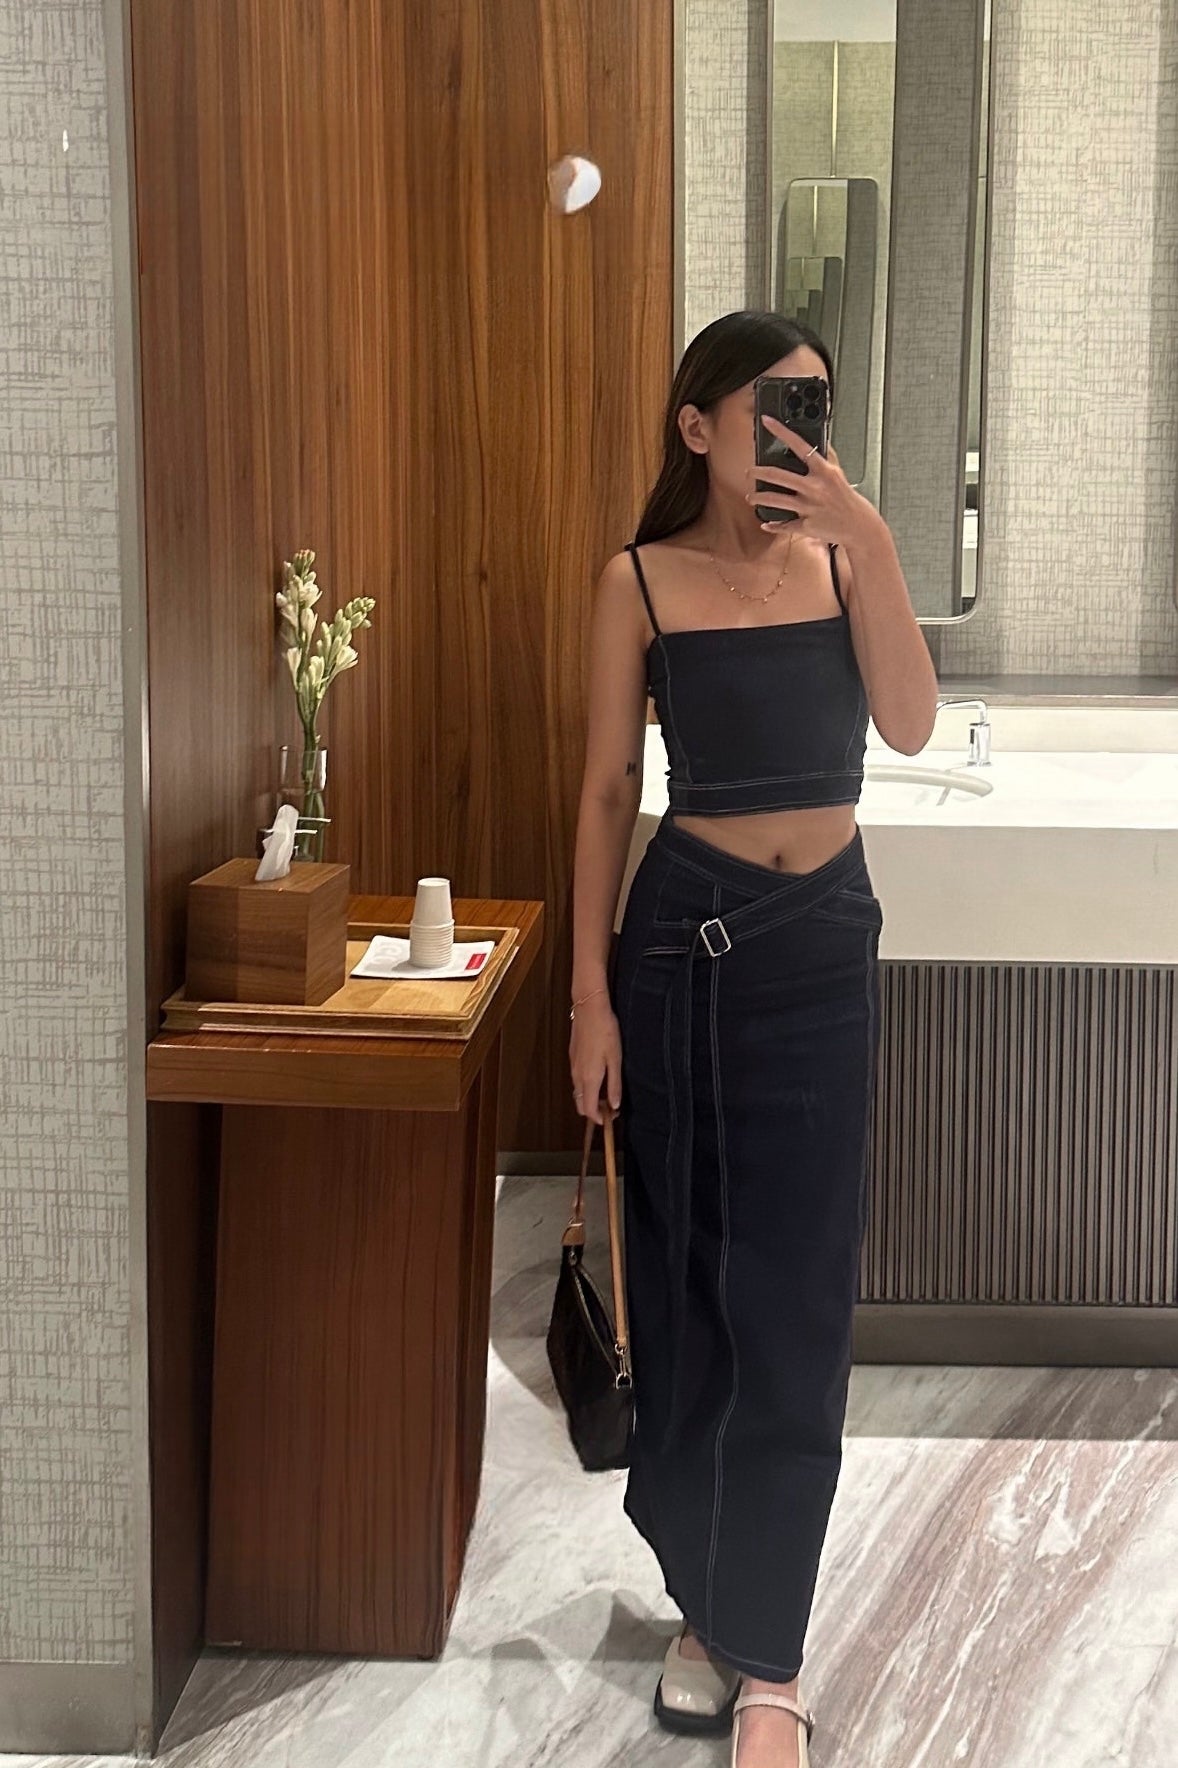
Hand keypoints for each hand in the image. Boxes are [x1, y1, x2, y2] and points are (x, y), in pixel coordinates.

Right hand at [569, 995, 621, 1123]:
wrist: (589, 1010)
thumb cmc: (606, 1032)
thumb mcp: (616, 1060)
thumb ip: (614, 1085)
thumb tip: (614, 1105)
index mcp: (589, 1079)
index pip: (588, 1109)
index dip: (598, 1119)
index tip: (610, 1118)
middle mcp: (577, 1076)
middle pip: (580, 1104)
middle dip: (593, 1110)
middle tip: (610, 1107)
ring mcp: (573, 1066)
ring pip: (578, 1092)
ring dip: (589, 1098)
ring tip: (606, 1092)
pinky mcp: (572, 1058)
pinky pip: (577, 1080)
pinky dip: (586, 1086)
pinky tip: (598, 1076)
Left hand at [750, 415, 881, 548]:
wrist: (858, 526)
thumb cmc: (847, 499)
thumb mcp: (838, 473)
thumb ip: (826, 457)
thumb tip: (818, 439)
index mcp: (823, 471)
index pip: (800, 445)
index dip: (782, 431)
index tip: (767, 421)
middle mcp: (814, 488)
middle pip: (778, 475)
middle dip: (758, 472)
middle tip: (750, 472)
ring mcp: (808, 507)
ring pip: (775, 501)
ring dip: (758, 498)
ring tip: (750, 497)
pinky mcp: (806, 526)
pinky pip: (784, 525)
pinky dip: (773, 525)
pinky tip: (765, 523)